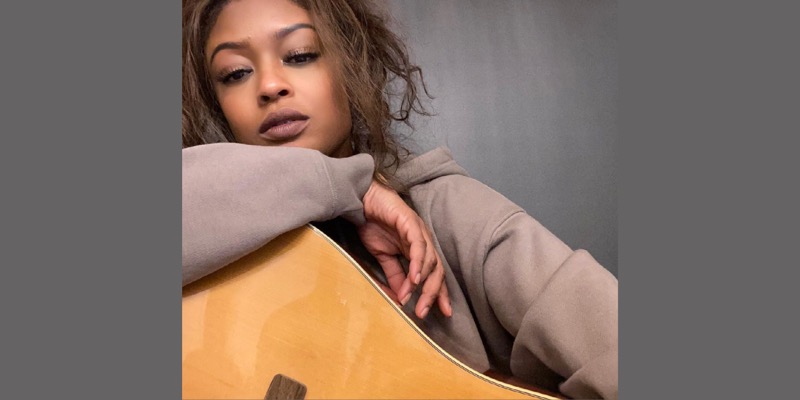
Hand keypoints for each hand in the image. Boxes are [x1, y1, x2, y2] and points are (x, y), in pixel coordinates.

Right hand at [358, 180, 451, 318]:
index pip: (435, 275)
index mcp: (419, 250)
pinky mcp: (410, 222)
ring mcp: (419, 231)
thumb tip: (401, 298)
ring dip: (423, 282)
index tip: (443, 313)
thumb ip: (395, 275)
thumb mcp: (384, 256)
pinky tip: (414, 277)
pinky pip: (418, 245)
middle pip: (436, 271)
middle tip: (423, 313)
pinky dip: (418, 262)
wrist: (362, 200)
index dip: (439, 294)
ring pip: (430, 261)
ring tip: (415, 299)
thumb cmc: (373, 224)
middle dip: (432, 294)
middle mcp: (424, 242)